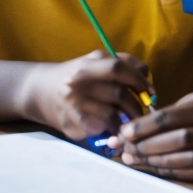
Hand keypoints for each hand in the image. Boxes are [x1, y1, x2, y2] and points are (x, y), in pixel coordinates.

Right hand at [18, 50, 153, 139]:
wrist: (41, 92)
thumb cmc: (77, 77)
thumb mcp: (96, 62)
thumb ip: (123, 64)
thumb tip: (146, 76)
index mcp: (89, 63)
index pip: (119, 68)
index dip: (139, 80)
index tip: (150, 92)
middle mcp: (80, 81)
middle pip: (119, 94)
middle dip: (136, 105)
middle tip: (141, 112)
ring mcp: (75, 103)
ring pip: (113, 115)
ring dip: (126, 120)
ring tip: (129, 121)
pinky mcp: (73, 123)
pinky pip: (102, 128)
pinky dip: (113, 130)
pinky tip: (113, 128)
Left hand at [108, 91, 192, 181]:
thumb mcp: (187, 107)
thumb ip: (160, 117)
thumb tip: (124, 133)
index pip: (172, 116)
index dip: (145, 125)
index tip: (124, 132)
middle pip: (180, 138)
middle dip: (148, 144)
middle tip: (125, 148)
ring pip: (187, 158)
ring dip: (155, 160)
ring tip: (133, 158)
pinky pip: (191, 173)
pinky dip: (169, 170)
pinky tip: (151, 167)